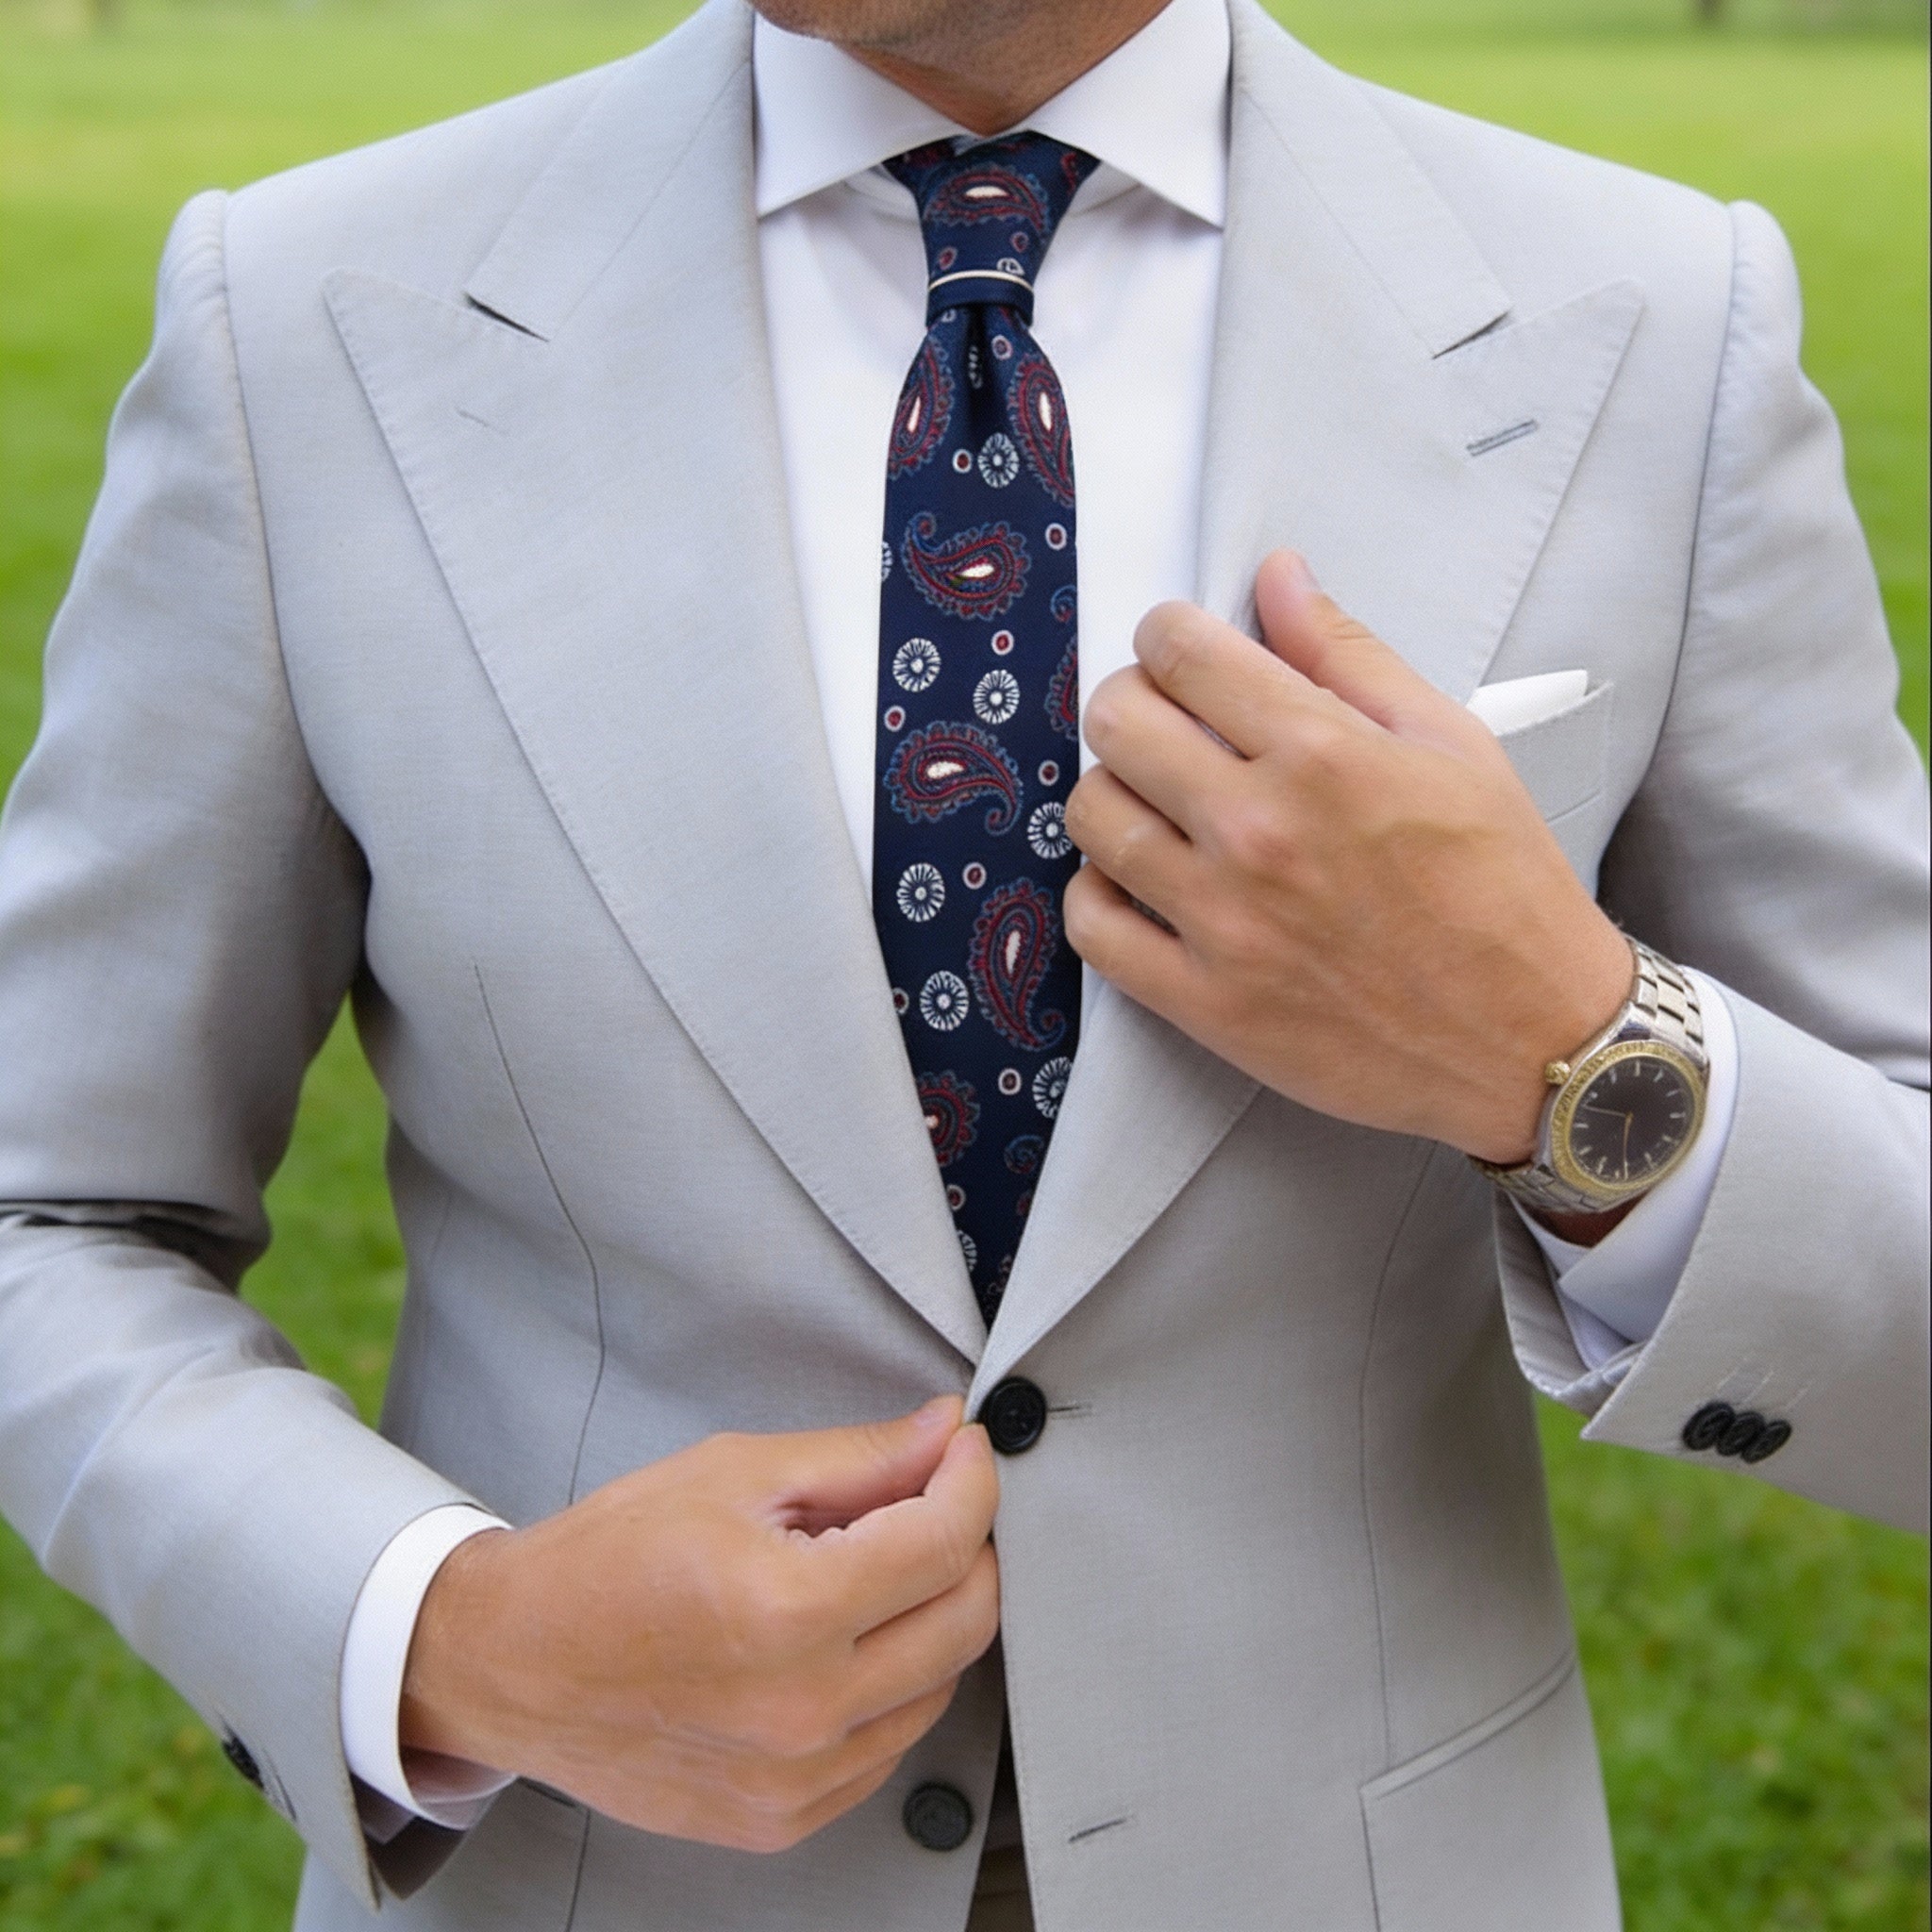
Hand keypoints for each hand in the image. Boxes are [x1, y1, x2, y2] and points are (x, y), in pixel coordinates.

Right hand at [400, 1397, 999, 1853]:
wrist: (511, 1664)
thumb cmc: (605, 1562)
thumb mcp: (732, 1474)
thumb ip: (857, 1458)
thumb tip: (943, 1435)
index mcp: (788, 1610)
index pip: (944, 1542)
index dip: (971, 1480)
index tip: (963, 1451)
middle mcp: (803, 1709)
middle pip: (965, 1621)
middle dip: (970, 1545)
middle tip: (936, 1499)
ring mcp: (796, 1779)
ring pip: (939, 1688)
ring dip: (935, 1617)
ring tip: (876, 1569)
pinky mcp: (783, 1819)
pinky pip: (888, 1746)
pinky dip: (893, 1685)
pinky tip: (846, 1640)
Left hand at [1063, 550, 1631, 1166]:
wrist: (1533, 1039)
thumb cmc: (1503, 888)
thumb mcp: (1450, 744)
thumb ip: (1348, 654)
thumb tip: (1277, 575)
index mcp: (1323, 753)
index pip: (1180, 651)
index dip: (1169, 635)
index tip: (1184, 653)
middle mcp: (1259, 830)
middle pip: (1116, 721)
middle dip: (1134, 702)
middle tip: (1169, 724)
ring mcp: (1223, 921)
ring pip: (1091, 815)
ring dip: (1114, 793)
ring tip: (1160, 805)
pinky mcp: (1203, 1001)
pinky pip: (1091, 925)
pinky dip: (1100, 893)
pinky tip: (1142, 881)